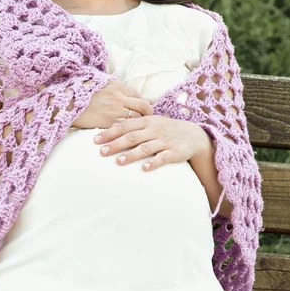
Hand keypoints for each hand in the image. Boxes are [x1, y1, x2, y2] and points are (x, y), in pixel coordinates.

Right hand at [71, 78, 153, 128]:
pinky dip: (129, 130)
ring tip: (141, 127)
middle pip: (142, 106)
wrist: (67, 102)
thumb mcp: (100, 83)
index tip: (146, 108)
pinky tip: (131, 133)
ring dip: (140, 123)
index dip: (144, 102)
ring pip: (136, 118)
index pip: (137, 94)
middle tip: (150, 118)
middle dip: (148, 113)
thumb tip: (126, 93)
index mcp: (117, 86)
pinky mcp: (108, 122)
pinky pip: (125, 127)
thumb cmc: (82, 92)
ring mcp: (114, 110)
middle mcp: (118, 97)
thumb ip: (115, 87)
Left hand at [93, 115, 208, 170]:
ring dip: (131, 155)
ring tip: (118, 162)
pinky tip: (144, 169)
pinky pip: (163, 158)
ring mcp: (164, 141)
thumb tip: (110, 129)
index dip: (109, 132)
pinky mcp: (174, 152)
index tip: (95, 140)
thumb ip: (134, 126)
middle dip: (115, 144)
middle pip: (132, 136)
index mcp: (147, 121)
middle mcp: (154, 130)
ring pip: (145, 147)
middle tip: (101, 152)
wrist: (194, 135)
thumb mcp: (151, 122)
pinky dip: (153, 163)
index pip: (125, 125)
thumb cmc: (166, 129)